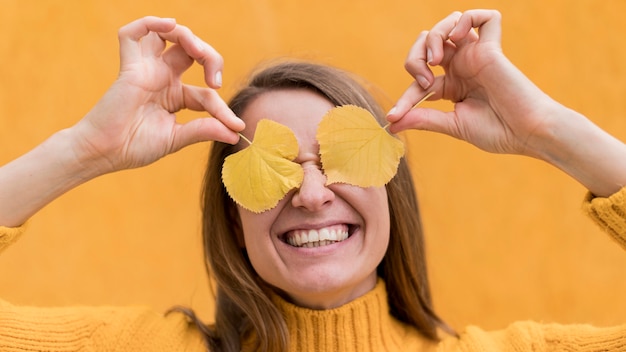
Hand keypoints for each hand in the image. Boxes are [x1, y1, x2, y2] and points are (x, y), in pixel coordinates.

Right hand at [71, 16, 243, 173]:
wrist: (105, 153)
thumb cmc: (135, 146)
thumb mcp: (176, 138)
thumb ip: (204, 130)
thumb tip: (236, 133)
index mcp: (175, 96)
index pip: (206, 93)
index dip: (222, 108)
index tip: (236, 125)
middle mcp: (162, 78)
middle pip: (192, 51)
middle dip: (211, 57)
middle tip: (214, 80)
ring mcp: (146, 70)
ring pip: (168, 35)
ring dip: (188, 36)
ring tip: (198, 52)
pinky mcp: (129, 67)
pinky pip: (132, 35)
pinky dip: (150, 23)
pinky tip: (169, 26)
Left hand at [387, 10, 554, 157]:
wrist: (526, 134)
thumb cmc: (496, 132)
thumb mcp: (451, 124)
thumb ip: (422, 119)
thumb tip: (391, 124)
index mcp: (452, 86)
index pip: (419, 82)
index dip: (405, 97)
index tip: (394, 116)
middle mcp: (462, 67)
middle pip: (428, 42)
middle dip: (414, 55)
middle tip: (423, 77)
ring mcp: (477, 56)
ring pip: (449, 24)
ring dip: (433, 37)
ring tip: (436, 61)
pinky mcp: (493, 48)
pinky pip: (484, 17)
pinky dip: (466, 19)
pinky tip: (458, 38)